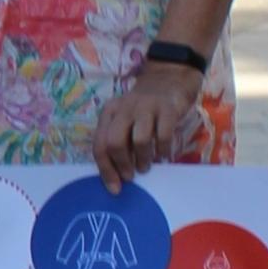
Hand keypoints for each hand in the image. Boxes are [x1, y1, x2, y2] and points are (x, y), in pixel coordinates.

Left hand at [92, 64, 199, 190]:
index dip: (106, 169)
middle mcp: (124, 109)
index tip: (115, 188)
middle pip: (115, 142)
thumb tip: (116, 176)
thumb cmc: (143, 108)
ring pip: (139, 141)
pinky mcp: (167, 109)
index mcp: (109, 113)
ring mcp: (146, 108)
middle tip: (131, 176)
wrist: (168, 79)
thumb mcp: (124, 119)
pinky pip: (163, 136)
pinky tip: (164, 155)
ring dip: (143, 160)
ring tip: (146, 166)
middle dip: (122, 165)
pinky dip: (163, 151)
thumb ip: (119, 141)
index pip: (100, 144)